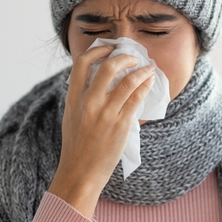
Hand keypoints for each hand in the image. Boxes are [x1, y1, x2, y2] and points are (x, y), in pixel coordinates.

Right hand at [48, 45, 155, 217]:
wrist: (80, 173)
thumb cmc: (77, 148)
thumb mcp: (72, 117)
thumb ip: (82, 99)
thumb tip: (99, 83)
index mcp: (73, 99)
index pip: (81, 63)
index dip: (98, 51)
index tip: (110, 48)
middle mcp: (88, 103)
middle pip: (107, 67)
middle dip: (123, 57)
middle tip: (133, 56)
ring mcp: (105, 113)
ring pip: (127, 81)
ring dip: (141, 70)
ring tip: (148, 68)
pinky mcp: (120, 124)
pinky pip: (136, 98)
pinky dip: (145, 86)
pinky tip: (149, 83)